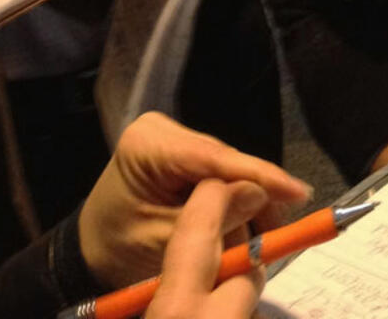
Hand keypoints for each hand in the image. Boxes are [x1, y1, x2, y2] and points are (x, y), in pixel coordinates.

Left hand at [78, 110, 308, 290]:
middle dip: (256, 193)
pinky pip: (220, 174)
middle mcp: (165, 132)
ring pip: (227, 168)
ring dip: (249, 200)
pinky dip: (235, 200)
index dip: (258, 173)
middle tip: (285, 225)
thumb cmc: (115, 250)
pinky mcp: (186, 154)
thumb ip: (210, 219)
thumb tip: (260, 196)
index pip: (212, 157)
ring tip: (271, 231)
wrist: (89, 255)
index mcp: (147, 145)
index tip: (297, 191)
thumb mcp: (159, 242)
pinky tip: (252, 222)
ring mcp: (176, 140)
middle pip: (225, 161)